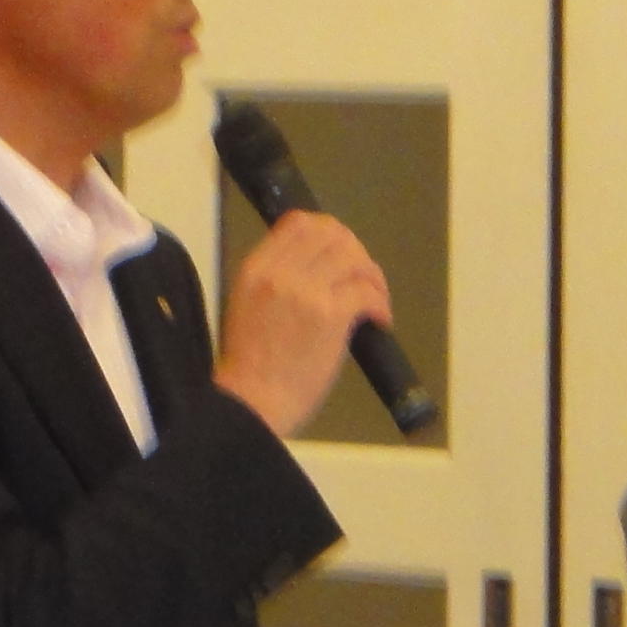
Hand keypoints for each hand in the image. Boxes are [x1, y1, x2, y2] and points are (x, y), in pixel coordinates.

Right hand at [213, 212, 392, 438]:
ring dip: (373, 277)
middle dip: (355, 251)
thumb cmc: (248, 368)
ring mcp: (308, 291)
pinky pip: (367, 291)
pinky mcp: (331, 315)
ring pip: (355, 258)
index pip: (298, 223)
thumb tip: (313, 271)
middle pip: (332, 234)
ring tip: (374, 300)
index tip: (338, 253)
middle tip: (362, 277)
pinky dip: (380, 303)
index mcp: (255, 269)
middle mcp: (281, 272)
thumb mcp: (246, 308)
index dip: (327, 232)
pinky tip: (379, 320)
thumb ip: (273, 283)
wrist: (252, 404)